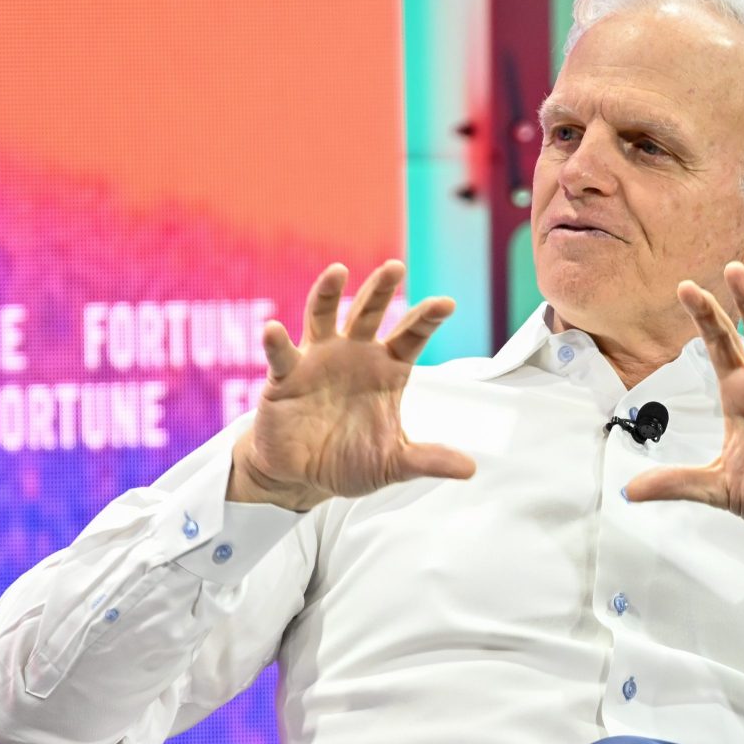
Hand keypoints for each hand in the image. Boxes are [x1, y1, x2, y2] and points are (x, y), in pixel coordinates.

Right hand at [229, 260, 475, 509]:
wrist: (302, 476)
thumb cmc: (349, 460)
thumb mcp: (393, 462)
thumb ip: (428, 459)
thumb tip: (470, 469)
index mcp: (386, 369)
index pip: (411, 336)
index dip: (427, 318)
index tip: (447, 303)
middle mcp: (354, 355)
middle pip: (369, 313)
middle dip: (381, 290)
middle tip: (396, 267)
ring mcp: (318, 360)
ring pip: (324, 317)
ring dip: (328, 292)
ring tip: (338, 271)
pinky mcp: (286, 376)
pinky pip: (282, 354)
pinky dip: (276, 341)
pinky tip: (273, 329)